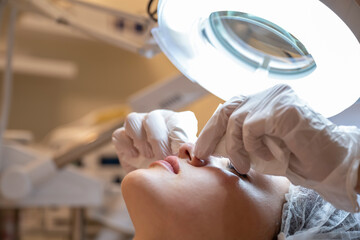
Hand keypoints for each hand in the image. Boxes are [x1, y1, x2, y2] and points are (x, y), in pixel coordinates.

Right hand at [112, 110, 197, 172]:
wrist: (158, 182)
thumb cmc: (179, 168)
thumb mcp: (192, 164)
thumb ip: (195, 156)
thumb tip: (192, 152)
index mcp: (178, 122)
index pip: (177, 119)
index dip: (178, 134)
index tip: (179, 150)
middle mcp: (158, 119)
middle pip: (153, 118)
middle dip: (158, 140)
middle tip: (163, 157)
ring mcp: (138, 126)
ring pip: (132, 120)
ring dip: (141, 140)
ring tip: (149, 156)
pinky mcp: (123, 138)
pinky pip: (119, 134)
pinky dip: (126, 145)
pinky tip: (136, 156)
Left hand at [194, 84, 359, 211]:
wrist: (330, 164)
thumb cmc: (297, 157)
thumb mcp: (260, 146)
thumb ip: (239, 139)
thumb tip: (208, 144)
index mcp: (264, 100)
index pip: (230, 107)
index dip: (212, 127)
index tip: (201, 147)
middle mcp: (269, 93)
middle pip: (227, 108)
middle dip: (210, 133)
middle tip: (201, 155)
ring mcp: (276, 98)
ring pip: (236, 118)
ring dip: (235, 147)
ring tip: (243, 165)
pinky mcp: (282, 108)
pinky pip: (251, 127)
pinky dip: (252, 145)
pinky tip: (265, 155)